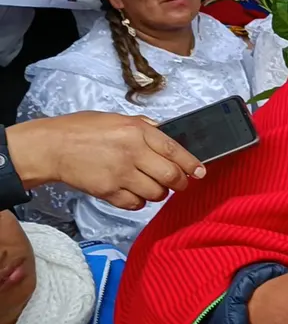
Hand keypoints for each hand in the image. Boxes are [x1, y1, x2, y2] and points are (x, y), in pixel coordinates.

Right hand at [6, 112, 203, 208]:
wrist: (51, 147)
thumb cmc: (81, 130)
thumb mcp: (117, 118)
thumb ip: (144, 127)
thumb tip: (165, 134)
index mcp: (137, 131)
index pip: (174, 150)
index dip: (192, 164)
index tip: (200, 172)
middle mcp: (132, 153)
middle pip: (171, 176)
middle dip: (180, 183)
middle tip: (180, 183)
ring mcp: (120, 174)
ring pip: (156, 193)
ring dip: (159, 193)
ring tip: (152, 185)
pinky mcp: (108, 191)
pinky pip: (135, 204)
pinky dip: (139, 202)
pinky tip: (134, 193)